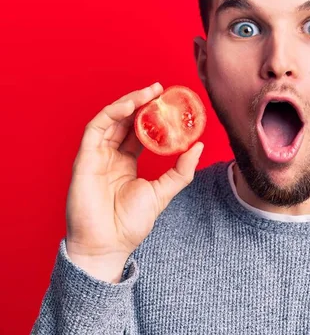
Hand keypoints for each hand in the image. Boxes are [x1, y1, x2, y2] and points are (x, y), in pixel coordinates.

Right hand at [65, 82, 203, 282]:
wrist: (109, 244)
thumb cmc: (131, 223)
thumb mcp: (163, 192)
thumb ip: (181, 170)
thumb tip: (199, 146)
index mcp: (126, 162)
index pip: (138, 130)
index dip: (151, 114)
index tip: (168, 101)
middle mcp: (110, 156)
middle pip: (124, 121)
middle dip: (141, 102)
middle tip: (160, 89)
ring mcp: (96, 156)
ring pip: (110, 119)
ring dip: (128, 103)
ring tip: (148, 93)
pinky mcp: (84, 159)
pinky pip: (96, 129)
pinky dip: (111, 114)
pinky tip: (130, 106)